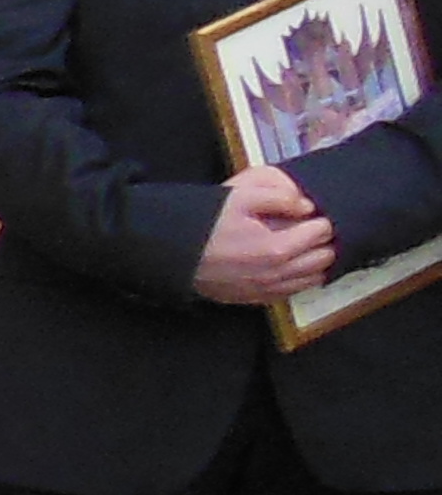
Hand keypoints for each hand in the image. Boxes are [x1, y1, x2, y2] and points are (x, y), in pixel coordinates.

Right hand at [194, 165, 337, 304]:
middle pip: (323, 259)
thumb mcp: (240, 195)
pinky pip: (290, 293)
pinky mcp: (252, 299)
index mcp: (277, 249)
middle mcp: (276, 275)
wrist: (169, 251)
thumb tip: (307, 206)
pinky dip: (300, 280)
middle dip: (325, 242)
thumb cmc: (204, 220)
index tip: (315, 213)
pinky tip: (294, 267)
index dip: (323, 219)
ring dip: (317, 263)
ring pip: (311, 280)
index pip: (321, 233)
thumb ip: (280, 196)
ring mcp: (264, 290)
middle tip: (316, 229)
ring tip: (309, 247)